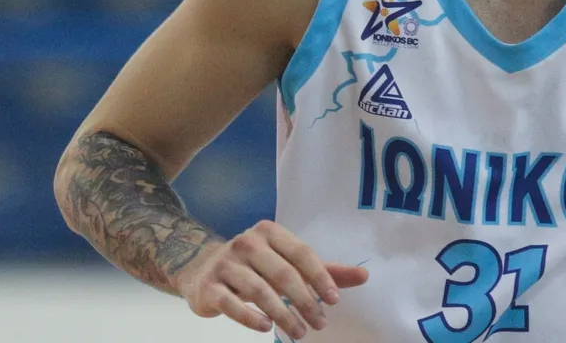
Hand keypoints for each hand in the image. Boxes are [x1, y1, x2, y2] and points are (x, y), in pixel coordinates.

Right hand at [173, 220, 368, 338]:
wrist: (201, 270)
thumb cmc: (256, 266)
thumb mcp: (288, 263)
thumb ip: (324, 269)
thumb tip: (364, 276)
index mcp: (269, 232)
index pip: (301, 254)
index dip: (320, 277)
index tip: (334, 300)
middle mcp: (246, 243)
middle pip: (282, 274)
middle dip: (305, 302)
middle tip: (319, 323)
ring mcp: (225, 264)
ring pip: (259, 292)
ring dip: (283, 315)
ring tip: (299, 332)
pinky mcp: (209, 287)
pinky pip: (232, 305)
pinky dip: (251, 318)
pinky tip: (267, 328)